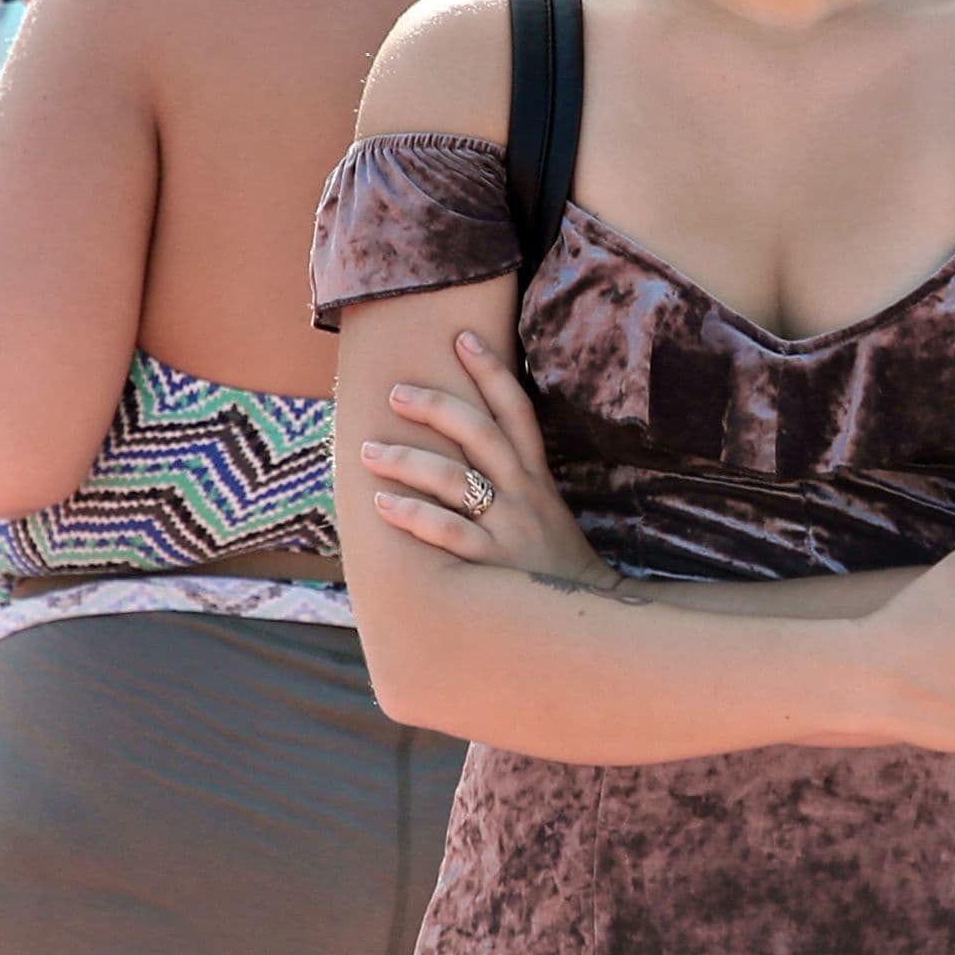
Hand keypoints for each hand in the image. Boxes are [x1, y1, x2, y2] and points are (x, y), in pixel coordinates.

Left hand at [362, 327, 600, 579]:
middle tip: (395, 393)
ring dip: (408, 461)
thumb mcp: (542, 509)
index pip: (516, 411)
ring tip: (368, 453)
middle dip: (437, 406)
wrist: (586, 617)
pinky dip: (414, 516)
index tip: (462, 337)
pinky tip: (383, 505)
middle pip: (481, 434)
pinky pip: (449, 532)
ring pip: (456, 480)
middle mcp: (523, 494)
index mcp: (535, 476)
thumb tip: (462, 447)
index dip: (491, 372)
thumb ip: (510, 478)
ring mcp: (510, 528)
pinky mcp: (493, 564)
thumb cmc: (551, 560)